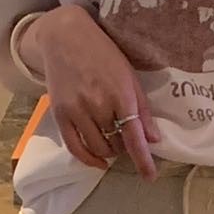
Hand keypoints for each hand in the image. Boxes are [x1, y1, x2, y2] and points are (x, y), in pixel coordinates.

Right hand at [22, 5, 160, 178]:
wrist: (64, 36)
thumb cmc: (103, 54)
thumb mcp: (129, 76)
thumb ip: (141, 109)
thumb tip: (153, 139)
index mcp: (120, 94)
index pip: (134, 135)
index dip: (143, 159)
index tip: (150, 176)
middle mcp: (97, 104)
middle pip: (116, 144)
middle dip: (125, 147)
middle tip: (126, 137)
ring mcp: (76, 110)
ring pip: (98, 148)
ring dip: (110, 152)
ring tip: (113, 142)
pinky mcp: (59, 114)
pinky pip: (74, 148)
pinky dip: (88, 159)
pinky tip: (98, 162)